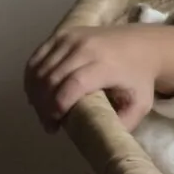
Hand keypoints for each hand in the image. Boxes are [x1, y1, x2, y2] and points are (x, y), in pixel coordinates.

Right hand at [24, 22, 173, 133]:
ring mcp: (72, 37)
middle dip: (44, 105)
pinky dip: (31, 77)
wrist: (142, 45)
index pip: (74, 84)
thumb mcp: (140, 104)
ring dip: (35, 93)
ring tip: (42, 112)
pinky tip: (36, 94)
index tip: (55, 124)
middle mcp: (86, 47)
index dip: (58, 105)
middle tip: (48, 125)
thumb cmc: (139, 78)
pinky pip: (37, 57)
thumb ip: (124, 124)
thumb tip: (100, 140)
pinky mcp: (62, 33)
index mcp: (106, 64)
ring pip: (41, 68)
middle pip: (53, 78)